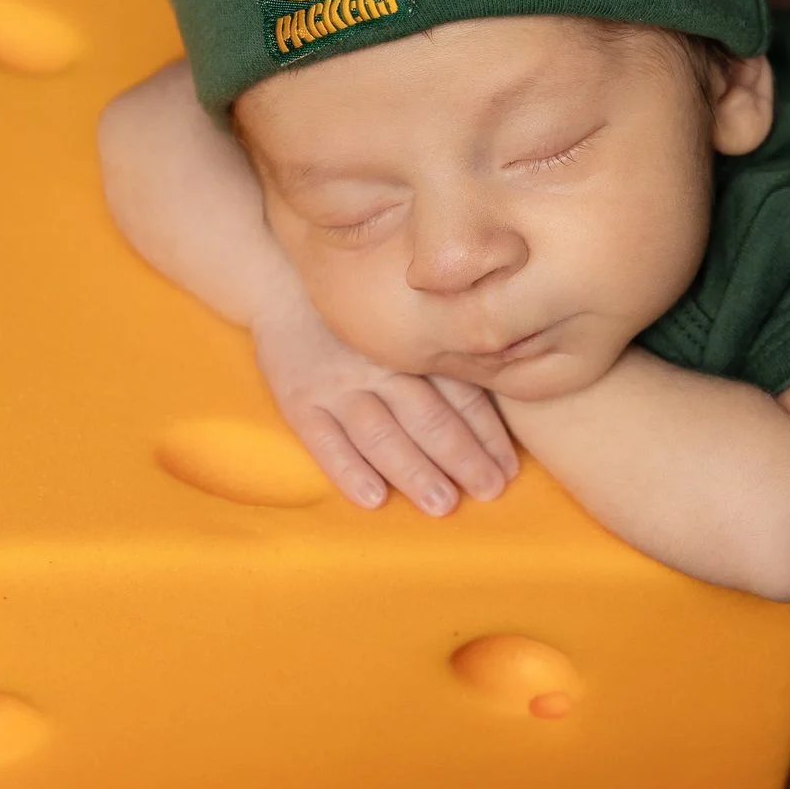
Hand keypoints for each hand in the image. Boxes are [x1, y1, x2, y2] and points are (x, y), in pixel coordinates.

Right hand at [251, 292, 520, 515]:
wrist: (281, 285)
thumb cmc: (360, 318)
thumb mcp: (405, 323)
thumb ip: (442, 360)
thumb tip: (501, 391)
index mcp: (413, 349)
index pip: (459, 395)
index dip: (486, 433)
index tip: (508, 468)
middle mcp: (379, 367)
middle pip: (427, 417)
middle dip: (461, 457)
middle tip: (488, 490)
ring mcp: (337, 385)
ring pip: (381, 433)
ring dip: (413, 470)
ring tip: (442, 503)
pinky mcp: (300, 402)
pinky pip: (324, 440)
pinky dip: (348, 469)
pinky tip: (373, 497)